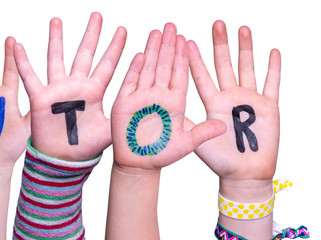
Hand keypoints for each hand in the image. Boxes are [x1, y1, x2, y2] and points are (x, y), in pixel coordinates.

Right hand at [13, 12, 125, 160]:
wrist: (62, 160)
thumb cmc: (85, 147)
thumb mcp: (109, 132)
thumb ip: (123, 118)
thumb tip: (146, 111)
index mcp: (94, 92)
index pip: (107, 65)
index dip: (115, 48)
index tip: (123, 30)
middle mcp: (76, 86)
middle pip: (85, 54)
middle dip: (91, 34)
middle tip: (98, 15)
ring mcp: (58, 90)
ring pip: (57, 58)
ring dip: (56, 39)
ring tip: (57, 20)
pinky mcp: (40, 99)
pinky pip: (29, 77)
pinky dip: (23, 63)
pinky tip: (17, 46)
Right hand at [111, 23, 224, 169]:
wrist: (139, 165)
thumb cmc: (161, 155)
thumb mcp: (187, 144)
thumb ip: (203, 133)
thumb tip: (223, 127)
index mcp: (175, 102)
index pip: (179, 74)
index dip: (183, 56)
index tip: (186, 39)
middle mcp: (158, 96)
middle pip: (164, 66)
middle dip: (168, 45)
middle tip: (172, 26)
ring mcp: (141, 98)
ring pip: (148, 69)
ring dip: (152, 51)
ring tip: (156, 32)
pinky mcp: (125, 103)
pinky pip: (130, 82)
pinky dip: (135, 69)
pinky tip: (140, 54)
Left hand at [187, 20, 280, 182]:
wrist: (243, 174)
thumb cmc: (219, 161)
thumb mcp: (196, 141)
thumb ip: (185, 124)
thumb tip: (165, 110)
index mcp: (212, 103)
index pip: (200, 76)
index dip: (193, 59)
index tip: (186, 41)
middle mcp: (230, 97)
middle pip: (224, 65)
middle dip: (220, 44)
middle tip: (216, 23)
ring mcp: (249, 100)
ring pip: (247, 68)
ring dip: (245, 48)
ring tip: (241, 28)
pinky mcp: (269, 107)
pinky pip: (272, 84)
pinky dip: (273, 68)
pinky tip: (272, 52)